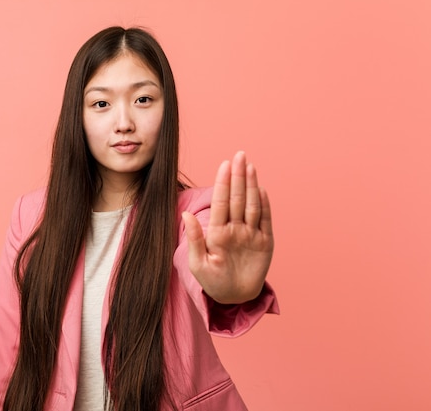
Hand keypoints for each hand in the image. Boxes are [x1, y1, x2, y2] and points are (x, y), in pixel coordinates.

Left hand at [182, 151, 273, 303]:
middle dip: (238, 177)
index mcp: (217, 231)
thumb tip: (186, 215)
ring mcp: (250, 234)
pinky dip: (265, 205)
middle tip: (240, 155)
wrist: (233, 297)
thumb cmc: (212, 281)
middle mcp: (234, 228)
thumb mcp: (198, 263)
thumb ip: (194, 239)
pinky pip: (265, 221)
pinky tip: (262, 189)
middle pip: (237, 198)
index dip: (223, 183)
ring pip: (251, 205)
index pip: (221, 202)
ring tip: (250, 166)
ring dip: (251, 185)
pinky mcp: (264, 243)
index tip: (225, 164)